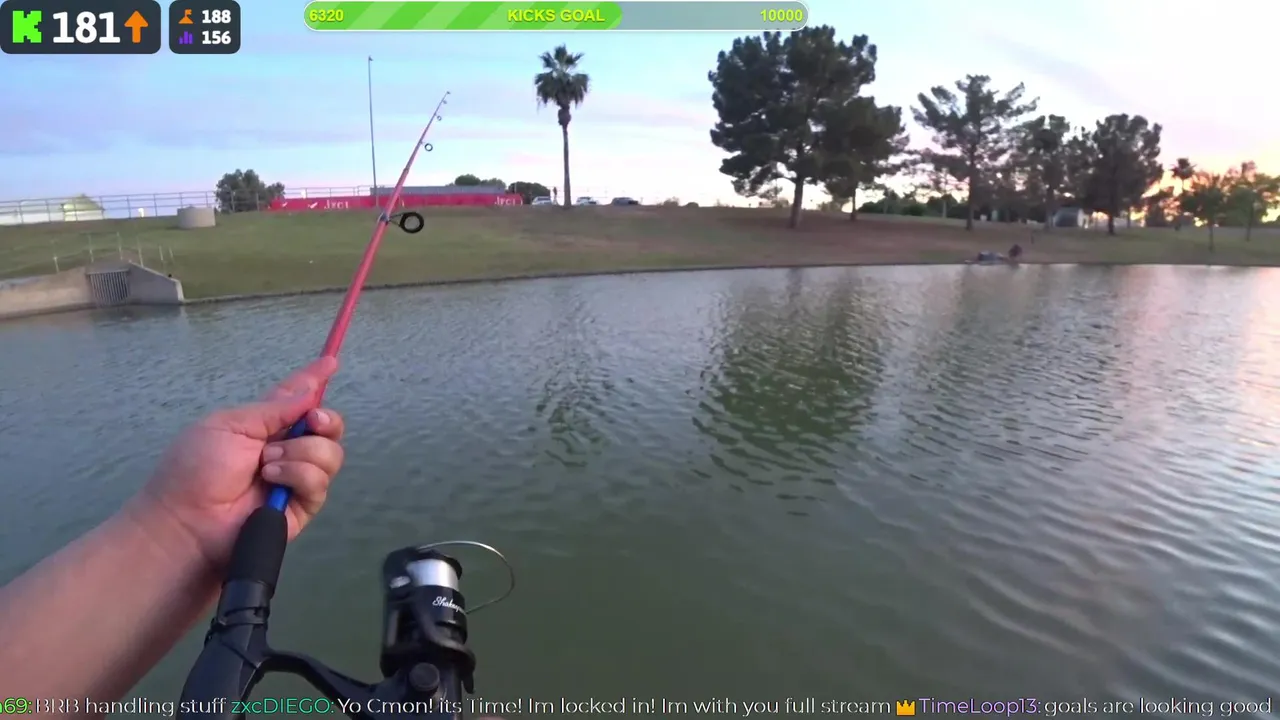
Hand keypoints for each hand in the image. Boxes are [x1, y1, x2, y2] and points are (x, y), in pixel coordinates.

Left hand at [137, 357, 345, 571]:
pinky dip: (299, 475)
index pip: (296, 399)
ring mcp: (297, 478)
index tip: (331, 362)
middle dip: (326, 419)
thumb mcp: (229, 425)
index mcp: (264, 425)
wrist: (188, 520)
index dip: (314, 380)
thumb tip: (309, 393)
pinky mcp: (303, 506)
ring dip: (301, 453)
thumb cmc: (196, 468)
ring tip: (267, 464)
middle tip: (312, 421)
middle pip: (327, 427)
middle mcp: (286, 449)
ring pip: (330, 453)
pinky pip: (320, 482)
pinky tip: (272, 480)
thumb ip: (273, 409)